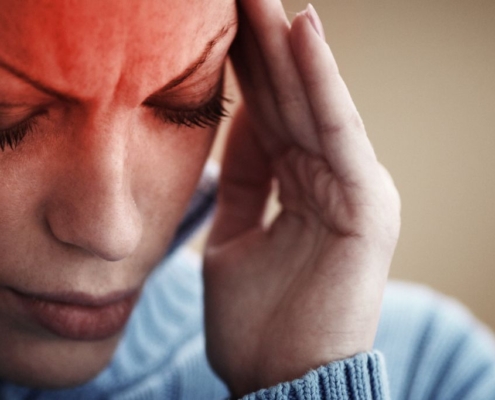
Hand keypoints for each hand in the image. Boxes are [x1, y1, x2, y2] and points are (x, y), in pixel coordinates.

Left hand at [203, 1, 400, 395]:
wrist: (281, 383)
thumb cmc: (257, 322)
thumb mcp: (234, 241)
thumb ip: (243, 185)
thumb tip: (236, 128)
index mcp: (296, 189)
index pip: (267, 116)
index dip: (241, 70)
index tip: (214, 25)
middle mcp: (328, 180)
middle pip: (289, 100)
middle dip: (262, 43)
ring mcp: (351, 189)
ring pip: (315, 105)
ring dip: (288, 47)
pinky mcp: (365, 205)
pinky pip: (339, 133)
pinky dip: (323, 84)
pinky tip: (301, 32)